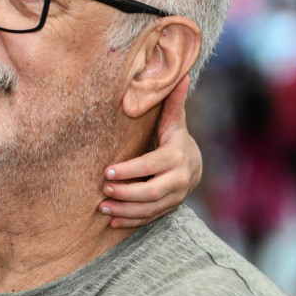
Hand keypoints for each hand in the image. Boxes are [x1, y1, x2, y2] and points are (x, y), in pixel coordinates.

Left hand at [98, 77, 201, 228]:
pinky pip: (149, 219)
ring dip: (124, 210)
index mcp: (177, 156)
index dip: (129, 170)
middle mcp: (179, 180)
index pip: (151, 165)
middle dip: (125, 193)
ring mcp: (175, 197)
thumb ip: (173, 101)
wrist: (194, 165)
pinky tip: (111, 220)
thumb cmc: (175, 137)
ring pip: (150, 209)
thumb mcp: (174, 121)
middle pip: (151, 192)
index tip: (106, 171)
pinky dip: (130, 221)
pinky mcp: (168, 209)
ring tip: (101, 207)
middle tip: (102, 190)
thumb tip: (178, 74)